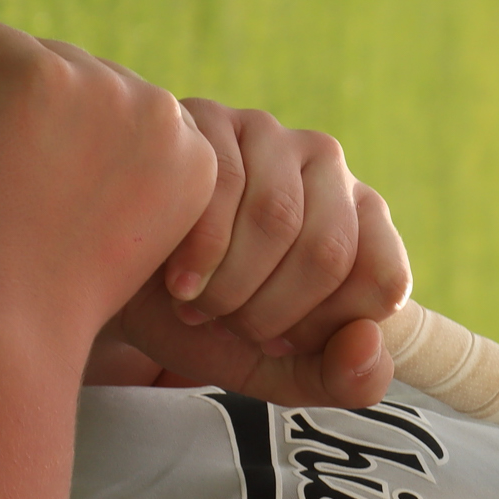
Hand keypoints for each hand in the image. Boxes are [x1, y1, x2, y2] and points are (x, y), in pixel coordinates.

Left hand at [0, 24, 216, 353]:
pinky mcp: (42, 74)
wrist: (10, 325)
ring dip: (8, 96)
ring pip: (43, 58)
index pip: (134, 114)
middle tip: (10, 176)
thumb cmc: (53, 309)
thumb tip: (78, 163)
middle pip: (91, 77)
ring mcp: (103, 89)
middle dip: (50, 113)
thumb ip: (125, 195)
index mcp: (195, 163)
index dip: (85, 138)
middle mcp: (163, 118)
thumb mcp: (126, 243)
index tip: (53, 183)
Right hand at [83, 103, 412, 407]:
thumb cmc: (203, 322)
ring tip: (199, 300)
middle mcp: (329, 168)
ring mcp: (271, 135)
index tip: (281, 340)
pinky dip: (197, 253)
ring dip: (230, 284)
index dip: (325, 328)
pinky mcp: (210, 118)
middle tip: (230, 323)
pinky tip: (176, 277)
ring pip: (277, 216)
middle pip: (328, 251)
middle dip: (270, 312)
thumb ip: (342, 380)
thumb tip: (368, 341)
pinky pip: (223, 186)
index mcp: (364, 224)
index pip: (384, 281)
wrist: (114, 284)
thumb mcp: (276, 368)